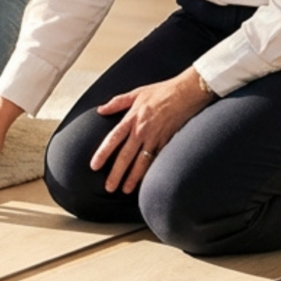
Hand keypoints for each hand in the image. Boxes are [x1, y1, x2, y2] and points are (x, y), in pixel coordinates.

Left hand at [90, 68, 215, 193]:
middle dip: (116, 174)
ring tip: (126, 190)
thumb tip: (100, 110)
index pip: (112, 140)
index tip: (94, 166)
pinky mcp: (168, 142)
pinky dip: (152, 171)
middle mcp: (142, 131)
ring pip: (142, 162)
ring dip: (134, 178)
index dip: (103, 154)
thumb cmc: (162, 91)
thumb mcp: (136, 93)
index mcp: (131, 119)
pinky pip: (158, 160)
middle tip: (109, 187)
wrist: (187, 92)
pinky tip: (147, 181)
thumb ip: (117, 103)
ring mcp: (156, 138)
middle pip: (126, 156)